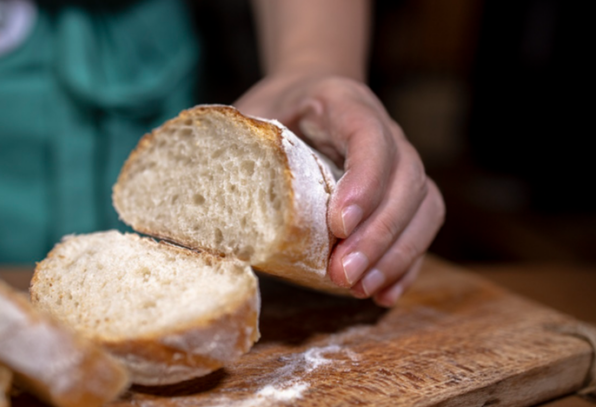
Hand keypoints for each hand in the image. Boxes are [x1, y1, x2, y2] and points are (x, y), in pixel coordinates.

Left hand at [235, 74, 444, 306]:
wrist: (307, 98)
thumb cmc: (274, 110)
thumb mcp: (248, 116)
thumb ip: (233, 146)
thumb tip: (188, 197)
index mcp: (344, 102)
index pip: (370, 138)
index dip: (363, 182)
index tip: (340, 225)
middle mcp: (384, 129)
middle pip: (408, 181)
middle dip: (379, 235)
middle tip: (344, 275)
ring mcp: (400, 162)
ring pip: (425, 207)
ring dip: (396, 254)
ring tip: (361, 289)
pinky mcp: (404, 192)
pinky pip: (423, 226)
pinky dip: (407, 263)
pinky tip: (384, 294)